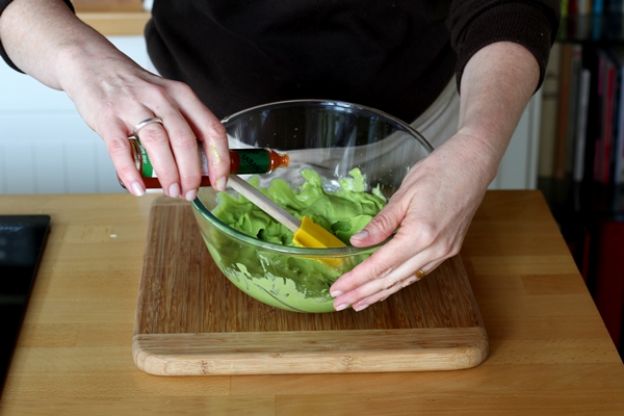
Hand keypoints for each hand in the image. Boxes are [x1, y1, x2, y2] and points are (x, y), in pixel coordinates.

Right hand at [60, 48, 228, 198]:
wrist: (90, 62)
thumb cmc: (133, 87)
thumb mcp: (167, 98)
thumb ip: (183, 126)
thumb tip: (201, 167)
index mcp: (182, 95)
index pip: (212, 129)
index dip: (219, 160)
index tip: (219, 182)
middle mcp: (161, 98)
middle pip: (185, 139)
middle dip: (192, 173)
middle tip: (190, 193)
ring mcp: (133, 106)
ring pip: (158, 142)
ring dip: (168, 173)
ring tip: (172, 192)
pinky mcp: (107, 117)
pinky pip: (121, 149)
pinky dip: (130, 172)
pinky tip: (138, 188)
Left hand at [329, 131, 494, 310]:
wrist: (474, 164)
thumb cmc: (440, 170)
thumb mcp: (404, 193)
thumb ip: (381, 223)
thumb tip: (357, 242)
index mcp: (420, 234)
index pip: (380, 265)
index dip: (356, 280)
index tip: (338, 290)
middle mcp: (434, 249)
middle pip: (391, 279)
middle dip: (363, 293)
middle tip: (340, 304)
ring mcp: (444, 252)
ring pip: (406, 280)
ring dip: (380, 294)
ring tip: (358, 303)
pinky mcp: (449, 249)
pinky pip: (419, 273)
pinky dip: (399, 283)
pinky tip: (385, 288)